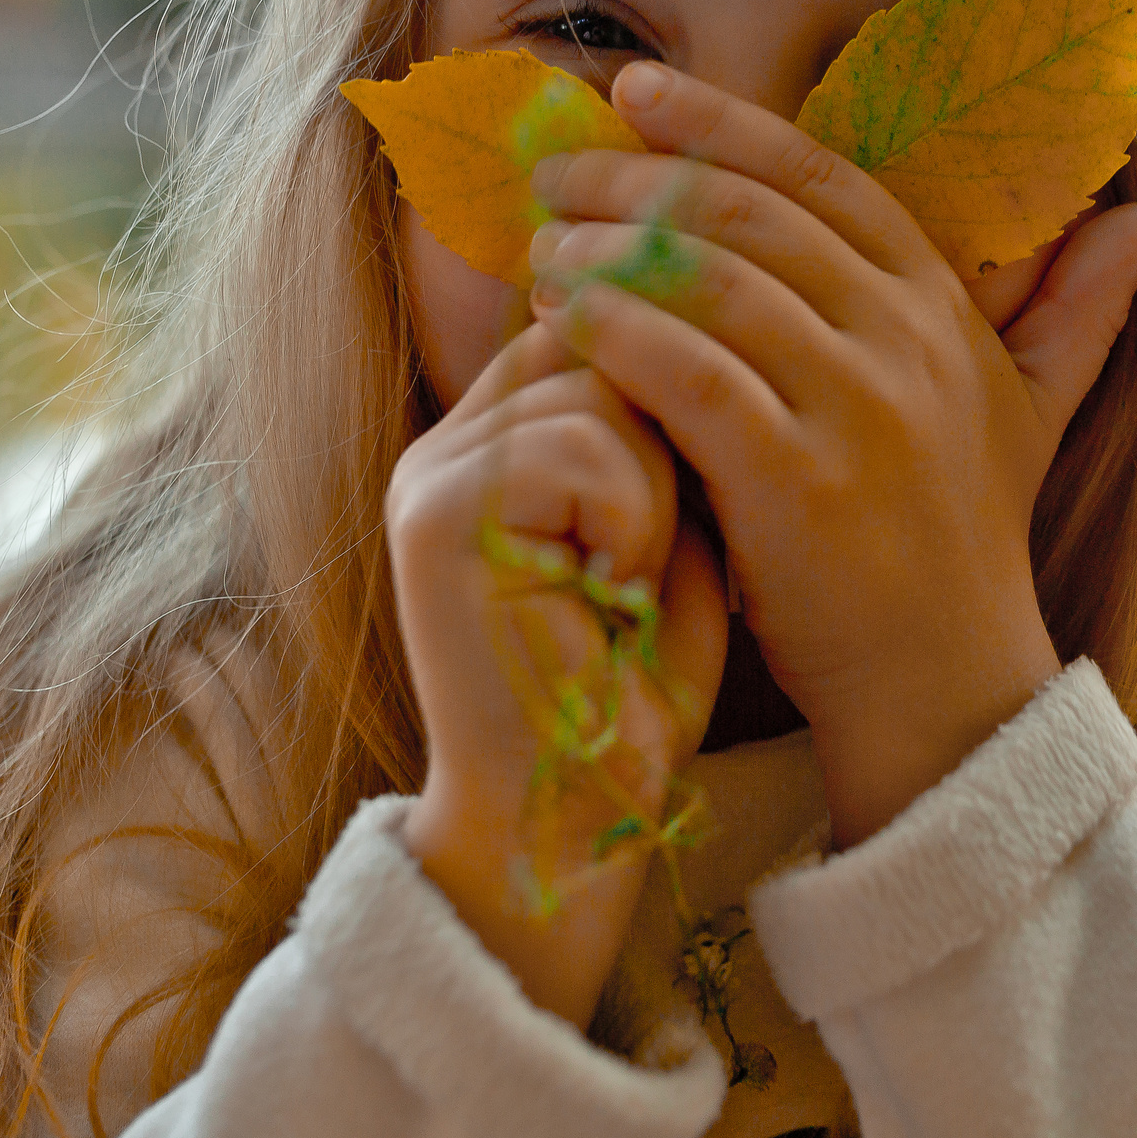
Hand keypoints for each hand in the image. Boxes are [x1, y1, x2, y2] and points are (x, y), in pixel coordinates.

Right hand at [389, 321, 727, 1026]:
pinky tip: (607, 593)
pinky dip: (628, 520)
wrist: (577, 815)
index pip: (602, 328)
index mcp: (498, 439)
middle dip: (667, 443)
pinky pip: (578, 446)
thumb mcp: (669, 532)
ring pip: (601, 387)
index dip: (672, 390)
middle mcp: (452, 443)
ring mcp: (433, 474)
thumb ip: (666, 431)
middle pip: (604, 339)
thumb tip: (703, 321)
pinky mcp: (435, 515)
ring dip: (653, 491)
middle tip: (643, 560)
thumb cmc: (636, 688)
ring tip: (624, 583)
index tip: (686, 494)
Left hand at [526, 60, 1136, 844]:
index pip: (823, 176)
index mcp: (943, 307)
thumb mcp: (1033, 414)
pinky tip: (563, 325)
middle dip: (640, 178)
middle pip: (751, 215)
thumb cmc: (965, 547)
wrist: (950, 690)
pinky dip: (618, 335)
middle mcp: (905, 339)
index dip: (723, 122)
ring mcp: (855, 408)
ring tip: (541, 252)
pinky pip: (688, 375)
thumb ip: (1075, 310)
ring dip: (611, 254)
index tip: (638, 90)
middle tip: (557, 174)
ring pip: (712, 283)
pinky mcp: (796, 481)